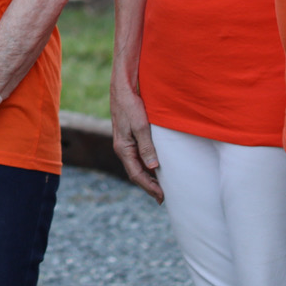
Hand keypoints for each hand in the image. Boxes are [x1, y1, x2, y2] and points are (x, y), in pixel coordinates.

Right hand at [108, 79, 162, 202]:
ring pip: (137, 166)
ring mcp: (126, 143)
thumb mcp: (141, 126)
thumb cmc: (131, 105)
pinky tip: (156, 167)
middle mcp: (123, 148)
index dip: (149, 187)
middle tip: (163, 197)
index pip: (136, 175)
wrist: (123, 88)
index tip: (161, 197)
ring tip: (161, 186)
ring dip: (148, 177)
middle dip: (149, 186)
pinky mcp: (130, 137)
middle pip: (136, 173)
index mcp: (123, 148)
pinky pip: (138, 156)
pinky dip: (147, 165)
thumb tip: (153, 167)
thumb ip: (147, 146)